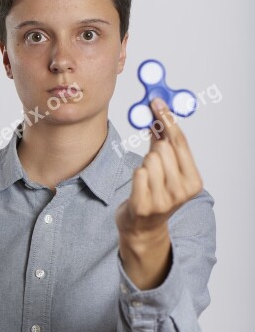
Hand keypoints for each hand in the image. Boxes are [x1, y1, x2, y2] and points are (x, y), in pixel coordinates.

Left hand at [115, 97, 202, 288]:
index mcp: (193, 182)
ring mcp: (163, 200)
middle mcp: (181, 192)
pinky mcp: (143, 205)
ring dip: (145, 163)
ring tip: (147, 179)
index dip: (167, 119)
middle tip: (150, 156)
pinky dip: (136, 175)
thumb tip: (159, 111)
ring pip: (149, 159)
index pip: (180, 143)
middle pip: (163, 148)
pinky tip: (139, 186)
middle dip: (154, 148)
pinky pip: (138, 172)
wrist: (142, 228)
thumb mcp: (166, 169)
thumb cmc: (155, 194)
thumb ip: (164, 142)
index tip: (157, 103)